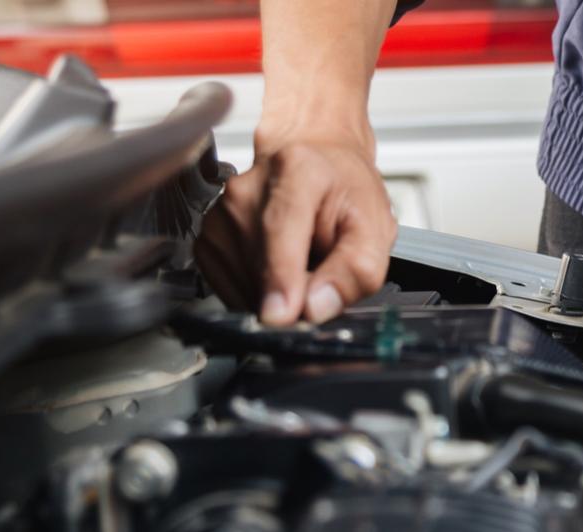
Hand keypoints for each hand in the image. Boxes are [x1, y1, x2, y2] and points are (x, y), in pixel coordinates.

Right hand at [194, 134, 395, 324]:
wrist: (316, 166)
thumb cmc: (344, 191)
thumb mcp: (375, 226)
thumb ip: (358, 268)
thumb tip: (317, 307)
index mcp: (296, 171)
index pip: (280, 229)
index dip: (281, 277)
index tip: (281, 315)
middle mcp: (248, 189)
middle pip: (263, 269)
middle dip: (295, 295)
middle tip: (322, 274)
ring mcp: (221, 215)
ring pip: (246, 287)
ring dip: (277, 294)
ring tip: (301, 265)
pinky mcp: (207, 241)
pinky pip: (231, 290)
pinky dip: (257, 293)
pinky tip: (277, 270)